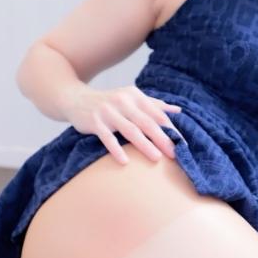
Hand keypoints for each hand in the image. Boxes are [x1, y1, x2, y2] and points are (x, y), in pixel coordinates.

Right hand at [64, 83, 182, 164]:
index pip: (157, 113)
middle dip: (162, 138)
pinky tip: (125, 161)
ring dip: (144, 145)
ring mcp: (107, 111)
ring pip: (130, 130)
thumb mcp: (130, 98)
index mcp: (134, 95)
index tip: (182, 143)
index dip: (170, 128)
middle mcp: (123, 100)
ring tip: (156, 158)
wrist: (75, 98)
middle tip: (174, 153)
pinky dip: (116, 149)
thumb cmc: (108, 102)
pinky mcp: (94, 121)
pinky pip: (107, 138)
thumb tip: (177, 110)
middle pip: (146, 122)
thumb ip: (153, 104)